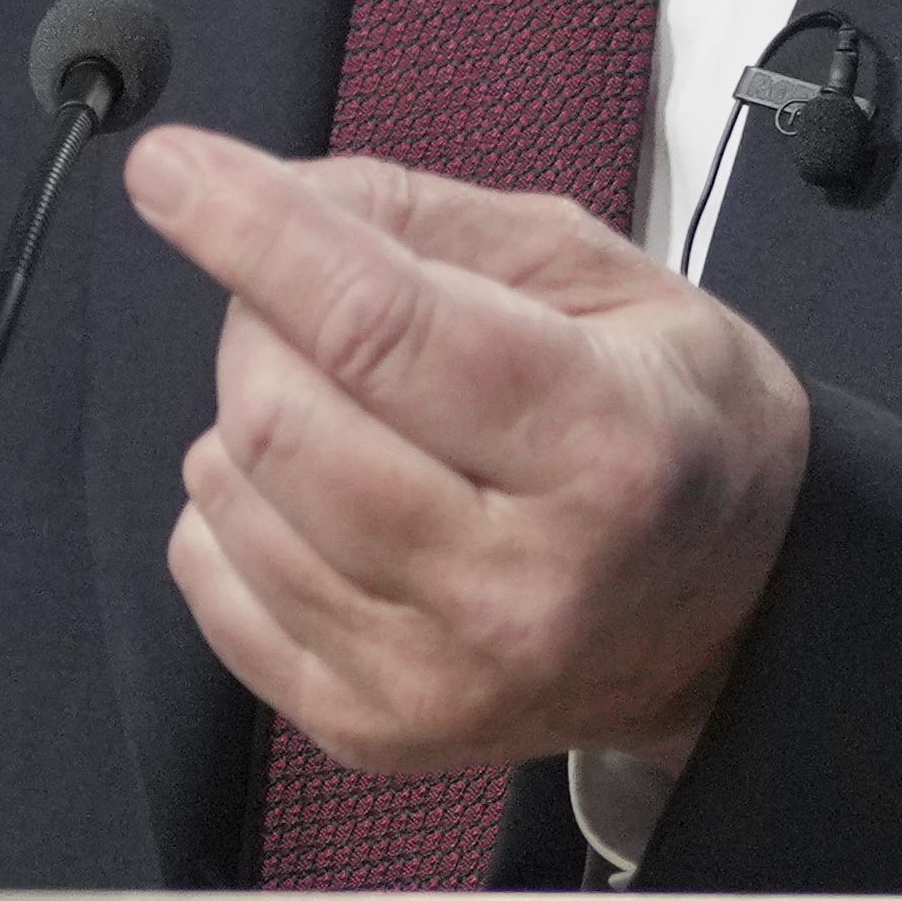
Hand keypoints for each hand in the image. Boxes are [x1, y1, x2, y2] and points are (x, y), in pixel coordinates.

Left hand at [123, 128, 808, 779]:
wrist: (730, 619)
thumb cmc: (670, 426)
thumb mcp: (607, 275)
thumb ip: (432, 218)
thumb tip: (266, 194)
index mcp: (603, 448)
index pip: (380, 328)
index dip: (255, 234)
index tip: (171, 172)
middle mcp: (519, 587)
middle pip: (279, 415)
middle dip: (262, 321)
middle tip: (321, 306)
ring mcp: (435, 677)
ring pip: (231, 493)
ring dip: (252, 413)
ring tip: (355, 413)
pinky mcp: (366, 728)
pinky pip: (210, 574)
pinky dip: (238, 505)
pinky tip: (330, 492)